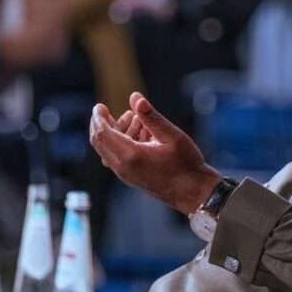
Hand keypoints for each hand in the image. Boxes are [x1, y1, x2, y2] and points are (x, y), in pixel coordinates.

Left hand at [90, 93, 221, 214]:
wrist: (193, 193)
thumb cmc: (186, 164)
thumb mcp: (171, 135)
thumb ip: (151, 116)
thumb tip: (135, 98)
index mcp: (130, 156)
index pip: (103, 134)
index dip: (99, 118)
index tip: (99, 106)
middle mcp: (123, 167)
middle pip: (99, 143)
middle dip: (100, 124)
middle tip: (104, 110)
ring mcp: (125, 175)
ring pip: (108, 150)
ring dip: (114, 132)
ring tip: (133, 118)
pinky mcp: (131, 178)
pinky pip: (116, 158)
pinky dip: (120, 143)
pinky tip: (138, 134)